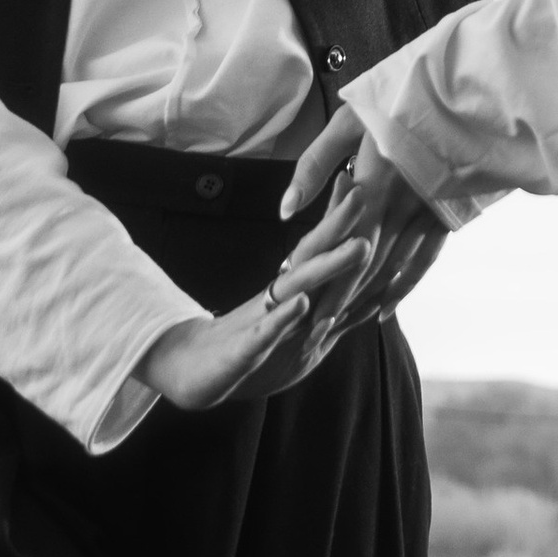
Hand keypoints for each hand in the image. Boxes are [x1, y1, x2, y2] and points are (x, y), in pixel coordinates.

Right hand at [133, 215, 369, 413]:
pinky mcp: (243, 351)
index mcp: (288, 290)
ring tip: (360, 246)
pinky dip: (284, 318)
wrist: (189, 372)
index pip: (319, 249)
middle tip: (366, 194)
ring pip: (297, 288)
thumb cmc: (248, 345)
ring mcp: (258, 320)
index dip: (343, 220)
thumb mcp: (297, 327)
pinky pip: (265, 332)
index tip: (368, 184)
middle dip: (339, 226)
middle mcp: (275, 296)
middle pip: (311, 256)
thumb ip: (331, 304)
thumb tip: (367, 286)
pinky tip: (303, 302)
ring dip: (329, 267)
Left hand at [280, 107, 448, 347]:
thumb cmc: (400, 95)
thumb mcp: (350, 120)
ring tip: (341, 328)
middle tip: (316, 336)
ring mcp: (429, 212)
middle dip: (340, 303)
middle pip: (367, 266)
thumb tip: (285, 212)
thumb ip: (314, 167)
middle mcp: (403, 206)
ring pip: (394, 268)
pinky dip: (402, 286)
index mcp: (375, 183)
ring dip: (366, 301)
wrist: (470, 88)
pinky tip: (383, 309)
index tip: (303, 311)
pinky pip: (424, 259)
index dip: (324, 283)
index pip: (344, 247)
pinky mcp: (447, 212)